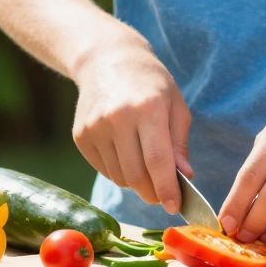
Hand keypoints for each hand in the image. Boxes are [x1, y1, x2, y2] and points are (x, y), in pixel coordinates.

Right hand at [71, 37, 191, 213]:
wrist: (107, 59)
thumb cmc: (151, 83)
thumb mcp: (175, 105)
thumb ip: (179, 144)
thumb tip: (184, 177)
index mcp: (148, 108)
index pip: (157, 160)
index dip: (166, 188)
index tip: (174, 207)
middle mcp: (118, 118)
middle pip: (136, 174)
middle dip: (152, 192)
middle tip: (163, 196)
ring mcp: (95, 128)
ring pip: (119, 176)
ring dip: (136, 182)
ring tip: (145, 167)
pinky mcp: (81, 136)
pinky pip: (104, 169)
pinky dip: (119, 171)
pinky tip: (126, 154)